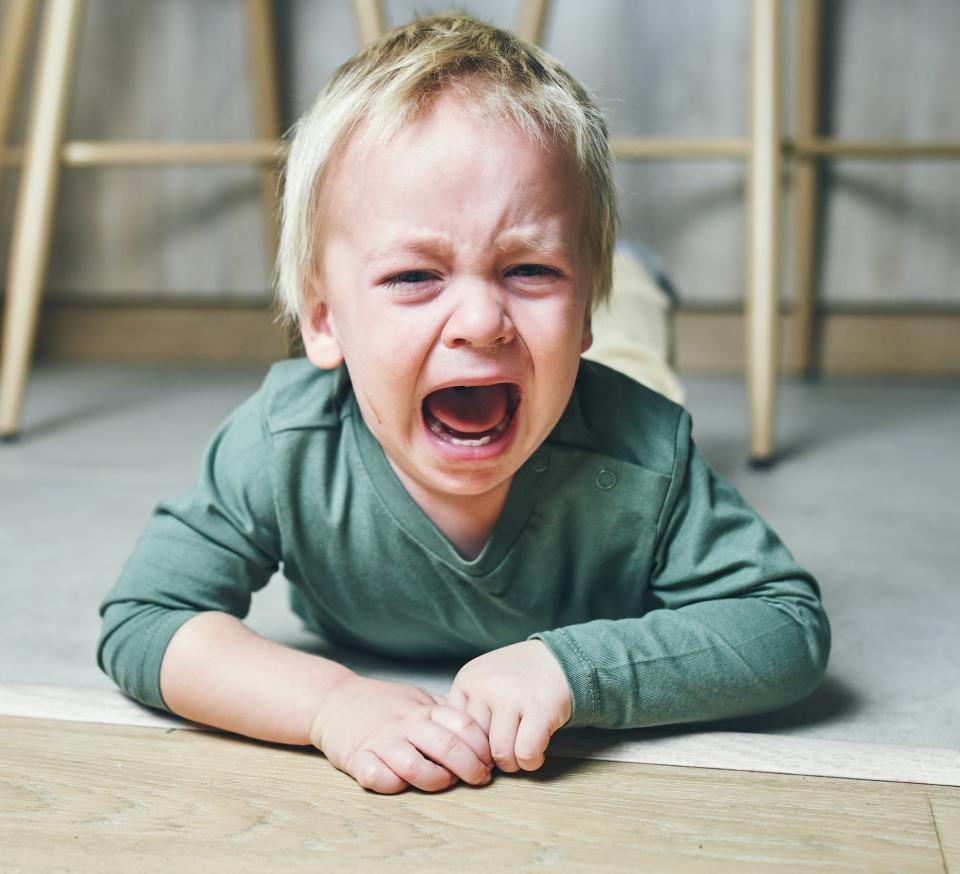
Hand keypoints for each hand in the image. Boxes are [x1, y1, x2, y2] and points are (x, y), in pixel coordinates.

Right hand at [309, 673, 492, 793]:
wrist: (333, 699)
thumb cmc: (382, 704)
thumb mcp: (417, 698)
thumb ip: (445, 712)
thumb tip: (480, 731)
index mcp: (423, 708)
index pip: (464, 724)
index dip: (483, 746)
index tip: (489, 762)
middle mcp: (405, 723)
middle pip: (448, 747)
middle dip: (471, 769)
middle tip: (480, 780)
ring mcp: (381, 740)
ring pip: (415, 767)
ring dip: (437, 781)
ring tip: (445, 783)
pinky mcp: (357, 757)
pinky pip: (377, 777)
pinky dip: (392, 785)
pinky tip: (402, 785)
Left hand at [444, 640, 571, 773]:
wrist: (560, 659)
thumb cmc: (519, 677)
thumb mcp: (484, 680)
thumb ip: (467, 707)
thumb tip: (454, 750)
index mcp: (467, 680)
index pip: (455, 732)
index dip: (471, 748)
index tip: (485, 749)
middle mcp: (485, 686)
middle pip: (476, 745)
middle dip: (491, 759)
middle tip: (505, 754)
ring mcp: (511, 696)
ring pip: (501, 753)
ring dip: (512, 764)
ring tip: (520, 754)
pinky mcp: (539, 709)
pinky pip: (526, 753)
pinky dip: (531, 762)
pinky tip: (536, 753)